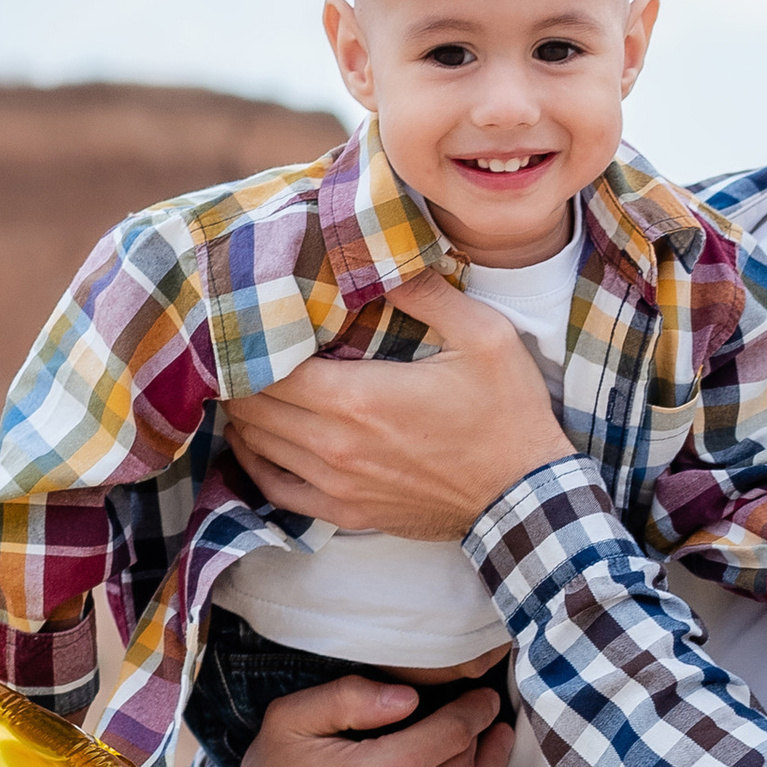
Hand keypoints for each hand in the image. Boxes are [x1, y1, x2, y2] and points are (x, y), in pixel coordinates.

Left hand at [222, 272, 570, 540]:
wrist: (524, 496)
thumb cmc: (507, 414)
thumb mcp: (483, 337)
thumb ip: (427, 293)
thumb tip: (384, 255)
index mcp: (357, 396)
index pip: (270, 364)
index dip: (252, 339)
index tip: (252, 316)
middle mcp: (334, 443)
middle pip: (253, 403)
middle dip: (242, 372)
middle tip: (244, 345)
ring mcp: (336, 482)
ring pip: (257, 443)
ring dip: (245, 412)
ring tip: (247, 383)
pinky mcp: (345, 511)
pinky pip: (275, 489)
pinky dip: (255, 462)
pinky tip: (256, 441)